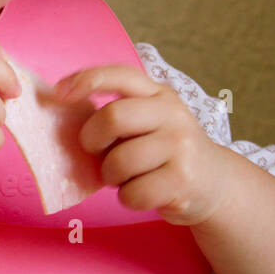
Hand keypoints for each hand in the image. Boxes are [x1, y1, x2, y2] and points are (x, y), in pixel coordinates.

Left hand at [51, 65, 233, 226]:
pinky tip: (143, 192)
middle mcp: (173, 114)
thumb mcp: (150, 121)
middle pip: (112, 117)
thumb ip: (118, 113)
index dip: (86, 80)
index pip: (120, 75)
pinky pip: (132, 193)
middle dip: (92, 140)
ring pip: (119, 162)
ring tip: (126, 176)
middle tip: (97, 152)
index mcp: (159, 94)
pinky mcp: (183, 181)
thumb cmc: (165, 152)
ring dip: (111, 175)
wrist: (215, 183)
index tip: (59, 94)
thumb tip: (61, 112)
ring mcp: (181, 147)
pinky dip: (128, 198)